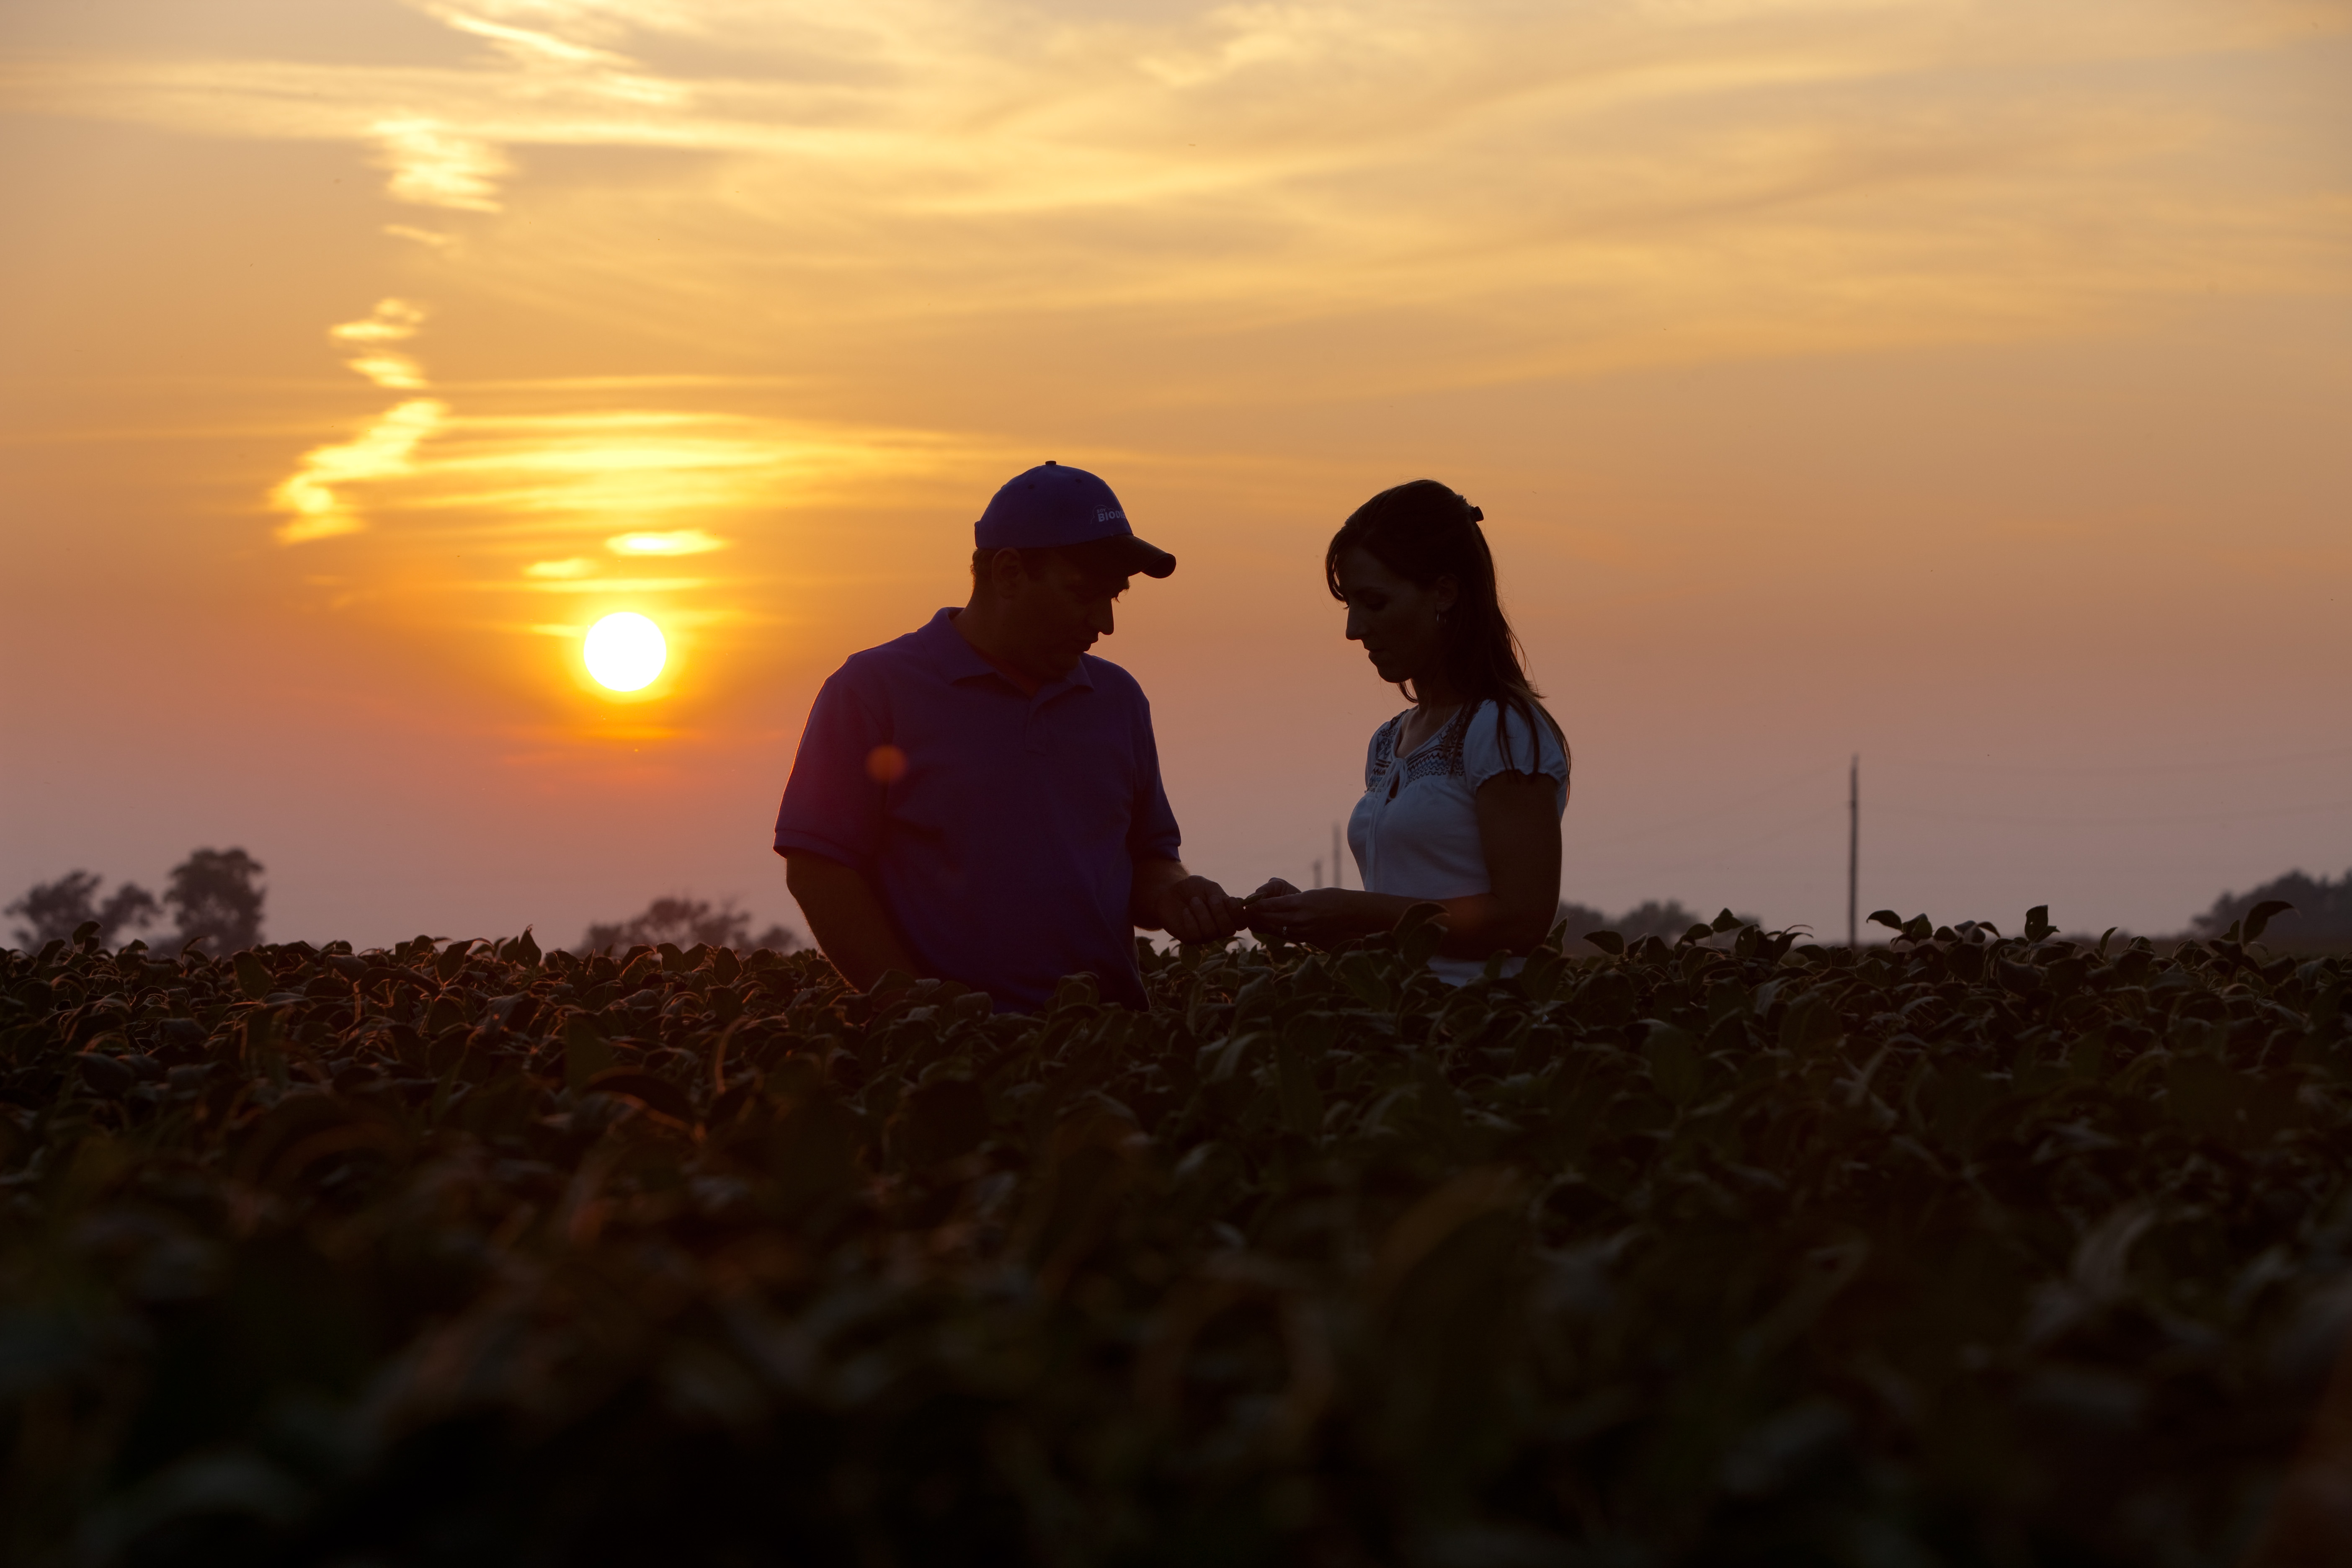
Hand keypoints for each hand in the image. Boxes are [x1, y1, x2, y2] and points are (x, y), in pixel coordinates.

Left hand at [1159, 875, 1243, 944]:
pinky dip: (1191, 920)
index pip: (1242, 923)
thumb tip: (1235, 902)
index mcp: (1228, 915)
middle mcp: (1219, 928)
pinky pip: (1195, 935)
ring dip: (1203, 914)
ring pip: (1211, 932)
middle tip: (1211, 899)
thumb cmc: (1192, 889)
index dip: (1239, 914)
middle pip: (1229, 930)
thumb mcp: (1208, 886)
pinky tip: (1186, 911)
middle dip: (1220, 914)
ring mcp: (1205, 935)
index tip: (1230, 900)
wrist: (1170, 892)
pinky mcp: (1190, 939)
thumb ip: (1220, 894)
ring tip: (1194, 901)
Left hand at [1243, 882, 1359, 946]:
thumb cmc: (1331, 897)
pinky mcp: (1306, 936)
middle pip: (1271, 918)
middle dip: (1257, 915)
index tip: (1248, 902)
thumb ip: (1291, 899)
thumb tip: (1273, 901)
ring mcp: (1304, 929)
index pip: (1274, 905)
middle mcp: (1301, 918)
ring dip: (1265, 923)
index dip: (1259, 904)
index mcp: (1302, 903)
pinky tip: (1270, 925)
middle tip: (1246, 911)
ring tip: (1254, 918)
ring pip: (1277, 927)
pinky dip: (1276, 929)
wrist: (1351, 912)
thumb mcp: (1310, 894)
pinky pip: (1286, 934)